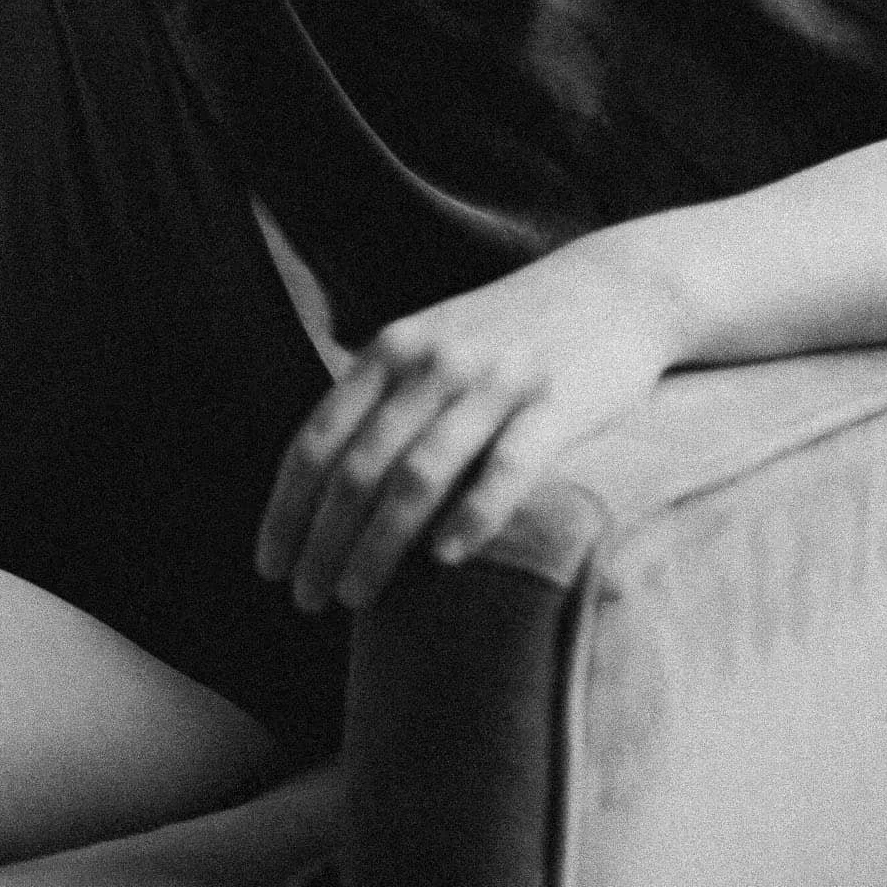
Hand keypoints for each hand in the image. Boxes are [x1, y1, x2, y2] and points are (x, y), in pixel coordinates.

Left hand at [253, 237, 682, 613]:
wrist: (618, 287)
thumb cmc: (512, 332)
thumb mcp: (432, 341)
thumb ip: (380, 395)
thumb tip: (318, 479)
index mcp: (392, 350)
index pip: (317, 442)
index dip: (286, 510)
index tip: (269, 565)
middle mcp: (434, 364)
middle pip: (358, 469)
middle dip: (323, 542)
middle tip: (305, 599)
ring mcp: (495, 383)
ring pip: (418, 477)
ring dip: (377, 546)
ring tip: (354, 598)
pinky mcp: (556, 404)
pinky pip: (506, 468)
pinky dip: (471, 516)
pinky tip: (446, 560)